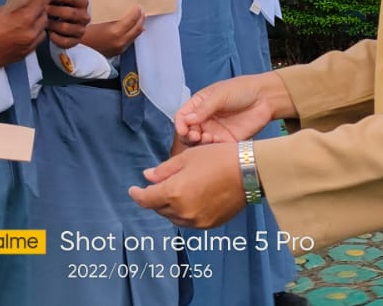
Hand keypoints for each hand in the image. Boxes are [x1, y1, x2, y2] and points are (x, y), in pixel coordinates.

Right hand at [0, 0, 48, 67]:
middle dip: (42, 12)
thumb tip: (25, 4)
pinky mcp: (22, 56)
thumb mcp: (0, 11)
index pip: (41, 5)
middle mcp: (29, 34)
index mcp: (24, 20)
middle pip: (44, 19)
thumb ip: (16, 8)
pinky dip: (33, 38)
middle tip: (38, 7)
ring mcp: (26, 47)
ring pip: (42, 33)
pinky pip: (34, 45)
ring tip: (31, 22)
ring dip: (39, 26)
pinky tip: (24, 34)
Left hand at [43, 0, 91, 48]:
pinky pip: (65, 41)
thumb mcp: (58, 1)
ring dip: (53, 25)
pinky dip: (55, 38)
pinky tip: (49, 33)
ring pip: (66, 28)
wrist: (63, 26)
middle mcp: (85, 17)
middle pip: (71, 13)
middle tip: (43, 9)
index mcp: (83, 4)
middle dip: (55, 11)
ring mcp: (81, 30)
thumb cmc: (58, 9)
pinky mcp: (75, 42)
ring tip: (43, 22)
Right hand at [81, 6, 145, 57]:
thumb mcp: (97, 20)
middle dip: (141, 18)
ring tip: (139, 18)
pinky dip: (133, 34)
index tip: (137, 5)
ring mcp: (120, 48)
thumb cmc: (84, 32)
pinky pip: (130, 41)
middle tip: (141, 10)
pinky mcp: (118, 52)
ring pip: (135, 36)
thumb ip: (112, 16)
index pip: (132, 19)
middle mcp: (120, 41)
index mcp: (115, 31)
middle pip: (137, 28)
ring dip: (139, 26)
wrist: (78, 49)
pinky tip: (133, 29)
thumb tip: (124, 12)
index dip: (137, 11)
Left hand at [129, 143, 245, 228]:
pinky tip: (189, 199)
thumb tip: (147, 176)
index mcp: (174, 193)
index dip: (137, 194)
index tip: (133, 189)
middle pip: (159, 209)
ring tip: (174, 191)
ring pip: (174, 217)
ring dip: (169, 206)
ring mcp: (197, 221)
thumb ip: (164, 170)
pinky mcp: (210, 224)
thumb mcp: (187, 158)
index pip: (146, 199)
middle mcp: (183, 212)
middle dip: (154, 198)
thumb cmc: (217, 158)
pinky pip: (189, 221)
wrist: (249, 171)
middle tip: (156, 186)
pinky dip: (184, 211)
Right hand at [175, 74, 292, 144]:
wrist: (265, 98)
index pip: (182, 116)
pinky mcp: (227, 141)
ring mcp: (215, 131)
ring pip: (199, 143)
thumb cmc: (241, 90)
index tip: (184, 129)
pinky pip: (215, 149)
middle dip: (188, 136)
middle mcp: (205, 120)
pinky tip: (217, 141)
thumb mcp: (220, 94)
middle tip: (195, 136)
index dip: (180, 124)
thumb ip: (204, 108)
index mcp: (199, 105)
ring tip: (207, 138)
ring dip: (199, 143)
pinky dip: (212, 148)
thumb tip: (188, 120)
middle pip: (188, 132)